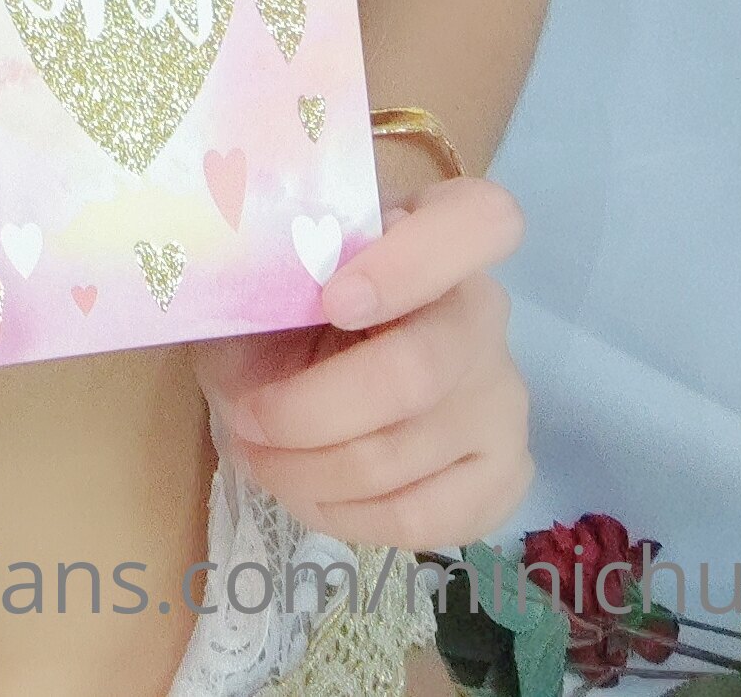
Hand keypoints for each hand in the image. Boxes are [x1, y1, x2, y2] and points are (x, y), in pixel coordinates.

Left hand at [192, 176, 531, 548]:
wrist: (307, 367)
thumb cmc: (283, 301)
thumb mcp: (263, 269)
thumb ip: (269, 265)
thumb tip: (238, 288)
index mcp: (437, 227)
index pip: (479, 221)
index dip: (409, 264)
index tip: (330, 300)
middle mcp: (485, 311)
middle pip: (417, 372)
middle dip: (310, 410)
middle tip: (248, 418)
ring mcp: (502, 398)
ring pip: (403, 456)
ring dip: (308, 471)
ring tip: (257, 456)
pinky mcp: (500, 476)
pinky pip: (422, 518)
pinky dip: (345, 516)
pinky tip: (307, 492)